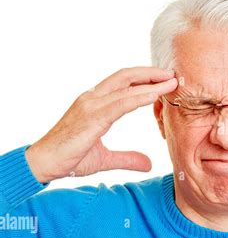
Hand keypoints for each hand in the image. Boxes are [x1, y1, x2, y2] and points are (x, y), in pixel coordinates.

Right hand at [26, 67, 177, 182]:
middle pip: (126, 77)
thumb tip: (148, 163)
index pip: (123, 84)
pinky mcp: (91, 117)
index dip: (144, 80)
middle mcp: (93, 99)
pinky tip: (154, 95)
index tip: (164, 81)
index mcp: (95, 104)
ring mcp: (91, 105)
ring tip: (170, 81)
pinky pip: (120, 104)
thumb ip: (127, 158)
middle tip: (172, 75)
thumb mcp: (106, 159)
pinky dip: (139, 97)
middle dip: (150, 73)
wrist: (43, 164)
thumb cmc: (70, 158)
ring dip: (150, 82)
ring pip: (125, 87)